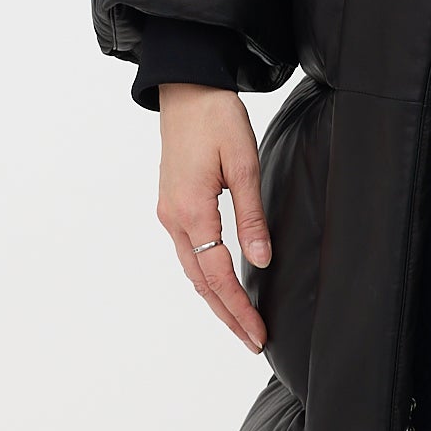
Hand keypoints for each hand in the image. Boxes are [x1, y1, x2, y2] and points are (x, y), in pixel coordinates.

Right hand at [156, 86, 269, 350]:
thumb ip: (252, 216)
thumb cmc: (217, 118)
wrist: (186, 88)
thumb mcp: (244, 164)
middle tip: (253, 342)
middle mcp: (175, 218)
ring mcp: (169, 213)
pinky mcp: (172, 205)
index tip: (258, 333)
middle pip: (201, 283)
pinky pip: (190, 253)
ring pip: (193, 271)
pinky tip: (221, 287)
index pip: (218, 276)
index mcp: (193, 210)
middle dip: (227, 315)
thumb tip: (261, 261)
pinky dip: (206, 278)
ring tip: (240, 324)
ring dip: (216, 300)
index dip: (239, 308)